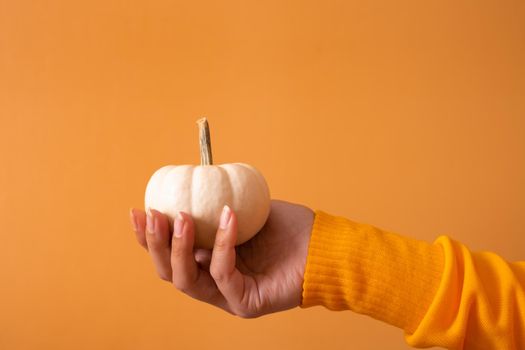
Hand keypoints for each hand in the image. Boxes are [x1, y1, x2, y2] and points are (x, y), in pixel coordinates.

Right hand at [129, 199, 313, 317]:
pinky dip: (222, 242)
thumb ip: (214, 204)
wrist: (321, 245)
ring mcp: (227, 296)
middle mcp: (212, 281)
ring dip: (178, 246)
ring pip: (187, 280)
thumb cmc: (286, 227)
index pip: (169, 254)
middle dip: (155, 243)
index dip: (147, 236)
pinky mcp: (245, 302)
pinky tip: (228, 215)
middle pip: (169, 271)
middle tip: (154, 214)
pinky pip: (223, 273)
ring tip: (181, 216)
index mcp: (207, 261)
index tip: (137, 210)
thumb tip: (188, 182)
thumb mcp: (243, 208)